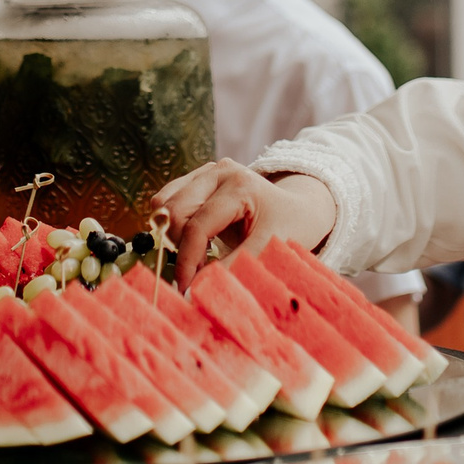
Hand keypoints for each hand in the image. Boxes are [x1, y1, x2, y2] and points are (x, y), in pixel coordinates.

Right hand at [156, 160, 336, 288]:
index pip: (197, 225)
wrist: (299, 208)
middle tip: (195, 273)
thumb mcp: (269, 249)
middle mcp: (218, 172)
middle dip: (179, 248)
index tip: (185, 288)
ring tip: (197, 256)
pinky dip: (172, 225)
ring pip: (163, 204)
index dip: (187, 260)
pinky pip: (166, 200)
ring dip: (172, 236)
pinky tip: (194, 241)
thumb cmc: (290, 227)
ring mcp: (205, 172)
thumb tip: (195, 291)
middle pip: (175, 212)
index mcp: (240, 185)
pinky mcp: (197, 178)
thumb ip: (232, 268)